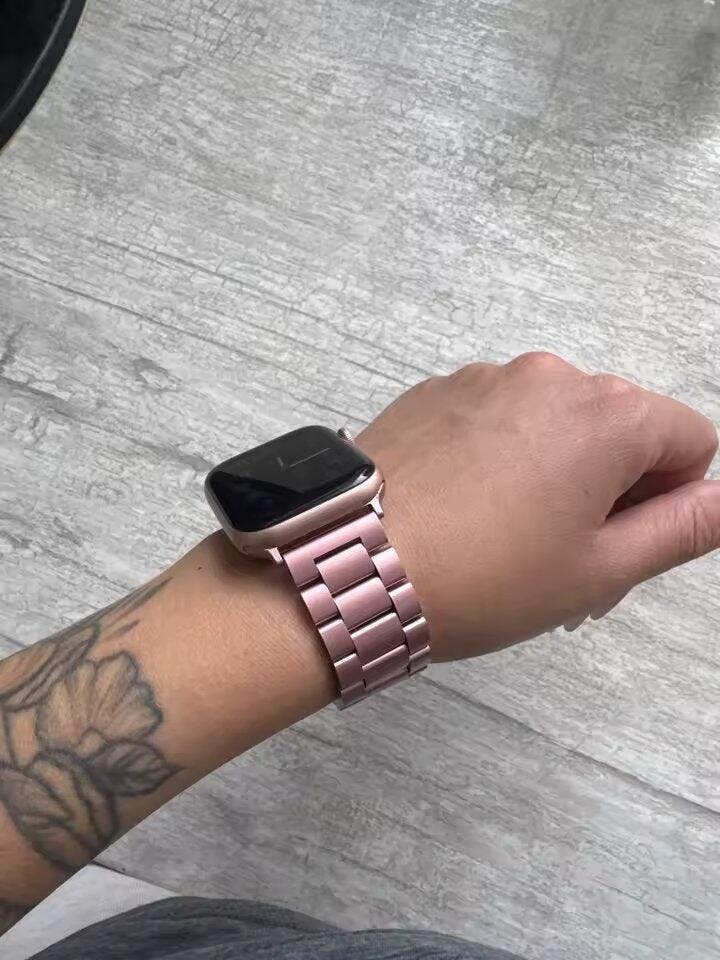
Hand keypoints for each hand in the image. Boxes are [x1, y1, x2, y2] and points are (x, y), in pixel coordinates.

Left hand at [359, 353, 718, 661]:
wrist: (351, 563)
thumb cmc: (484, 577)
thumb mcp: (600, 569)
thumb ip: (682, 528)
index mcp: (609, 413)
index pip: (690, 439)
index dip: (668, 500)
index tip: (617, 547)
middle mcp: (551, 376)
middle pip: (619, 428)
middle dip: (611, 490)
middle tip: (563, 562)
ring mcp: (485, 377)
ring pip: (555, 423)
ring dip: (554, 474)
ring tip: (505, 543)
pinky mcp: (434, 390)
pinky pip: (497, 417)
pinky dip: (500, 456)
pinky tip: (462, 511)